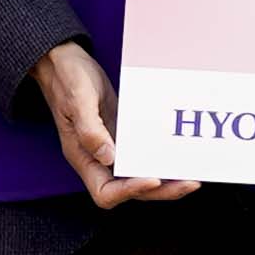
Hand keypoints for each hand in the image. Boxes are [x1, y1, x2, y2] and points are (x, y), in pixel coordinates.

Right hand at [38, 42, 193, 208]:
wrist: (63, 62)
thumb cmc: (66, 79)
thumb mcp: (77, 100)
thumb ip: (90, 130)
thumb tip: (109, 156)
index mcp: (82, 157)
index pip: (105, 192)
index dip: (130, 191)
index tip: (153, 179)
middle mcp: (97, 160)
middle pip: (130, 190)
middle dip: (161, 191)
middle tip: (189, 183)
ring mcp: (110, 149)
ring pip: (139, 175)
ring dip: (166, 180)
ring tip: (191, 176)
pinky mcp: (121, 136)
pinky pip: (142, 155)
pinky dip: (160, 158)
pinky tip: (178, 153)